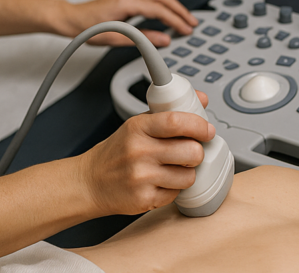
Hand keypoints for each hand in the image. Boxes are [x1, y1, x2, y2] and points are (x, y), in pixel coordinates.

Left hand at [59, 0, 197, 46]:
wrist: (71, 19)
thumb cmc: (86, 28)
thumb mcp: (116, 39)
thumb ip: (142, 39)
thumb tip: (163, 40)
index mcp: (126, 3)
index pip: (158, 9)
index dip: (175, 20)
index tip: (186, 29)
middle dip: (180, 10)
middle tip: (192, 22)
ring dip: (173, 6)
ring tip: (184, 19)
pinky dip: (163, 5)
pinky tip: (168, 15)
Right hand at [76, 107, 214, 215]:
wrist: (91, 181)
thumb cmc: (117, 151)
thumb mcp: (138, 125)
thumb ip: (169, 113)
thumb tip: (201, 99)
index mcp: (138, 128)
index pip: (176, 121)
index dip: (198, 125)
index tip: (207, 129)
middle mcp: (139, 151)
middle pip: (191, 151)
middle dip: (197, 152)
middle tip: (190, 152)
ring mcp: (142, 177)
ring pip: (189, 176)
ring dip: (186, 173)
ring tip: (173, 169)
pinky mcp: (145, 199)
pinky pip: (176, 194)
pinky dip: (173, 189)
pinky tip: (160, 182)